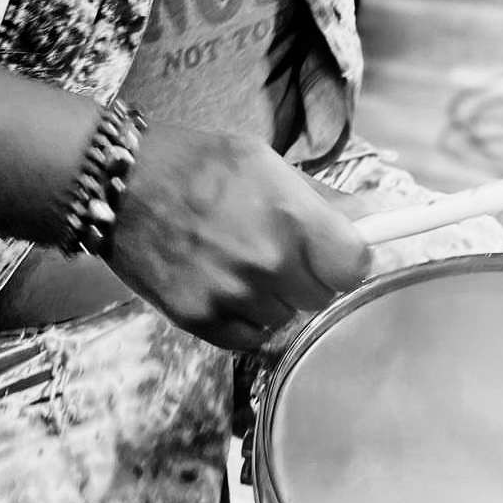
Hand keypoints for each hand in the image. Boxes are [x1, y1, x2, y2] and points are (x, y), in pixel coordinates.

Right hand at [108, 122, 369, 350]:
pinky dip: (243, 319)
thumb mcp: (266, 164)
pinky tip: (223, 284)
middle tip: (280, 251)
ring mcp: (231, 295)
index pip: (356, 265)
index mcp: (289, 215)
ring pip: (284, 318)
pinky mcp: (199, 320)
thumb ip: (324, 200)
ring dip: (273, 298)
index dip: (349, 260)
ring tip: (240, 262)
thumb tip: (382, 214)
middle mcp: (265, 261)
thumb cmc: (196, 165)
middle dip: (308, 277)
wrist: (119, 184)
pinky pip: (248, 338)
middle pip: (322, 296)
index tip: (337, 253)